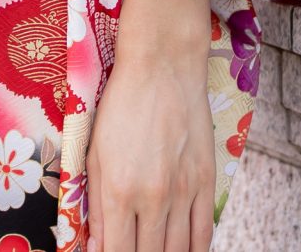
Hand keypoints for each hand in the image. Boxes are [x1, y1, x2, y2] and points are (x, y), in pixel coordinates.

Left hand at [86, 0, 215, 251]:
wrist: (163, 66)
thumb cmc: (121, 106)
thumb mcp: (94, 154)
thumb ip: (94, 206)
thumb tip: (96, 248)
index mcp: (118, 191)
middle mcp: (152, 197)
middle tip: (132, 250)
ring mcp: (183, 191)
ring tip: (154, 250)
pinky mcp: (206, 181)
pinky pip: (204, 232)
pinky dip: (194, 250)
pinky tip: (183, 251)